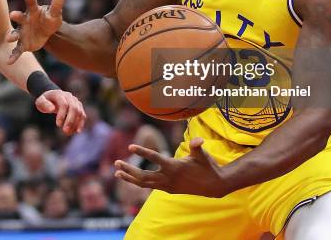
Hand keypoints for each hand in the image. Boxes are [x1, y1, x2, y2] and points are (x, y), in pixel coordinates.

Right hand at [6, 0, 65, 63]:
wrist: (46, 34)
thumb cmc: (48, 20)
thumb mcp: (55, 13)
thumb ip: (57, 3)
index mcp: (32, 11)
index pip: (31, 2)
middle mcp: (24, 21)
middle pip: (19, 17)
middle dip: (16, 16)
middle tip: (12, 14)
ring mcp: (22, 33)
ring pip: (15, 34)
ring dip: (11, 36)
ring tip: (9, 39)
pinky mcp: (22, 45)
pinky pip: (17, 50)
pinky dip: (13, 56)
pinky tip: (9, 62)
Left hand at [35, 89, 85, 134]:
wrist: (53, 97)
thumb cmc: (45, 101)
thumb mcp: (40, 101)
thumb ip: (44, 104)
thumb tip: (52, 109)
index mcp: (60, 94)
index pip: (64, 104)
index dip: (62, 115)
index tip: (58, 125)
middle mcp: (69, 97)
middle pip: (74, 108)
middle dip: (70, 120)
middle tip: (65, 131)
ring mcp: (75, 102)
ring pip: (79, 112)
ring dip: (75, 123)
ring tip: (68, 133)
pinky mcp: (79, 107)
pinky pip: (82, 115)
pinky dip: (81, 123)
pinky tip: (77, 131)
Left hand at [114, 138, 229, 197]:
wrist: (214, 186)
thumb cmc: (207, 166)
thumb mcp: (202, 155)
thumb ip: (196, 146)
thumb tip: (198, 140)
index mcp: (174, 167)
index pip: (155, 158)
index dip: (142, 151)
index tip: (130, 146)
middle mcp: (168, 178)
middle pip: (143, 176)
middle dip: (129, 169)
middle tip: (116, 163)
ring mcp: (167, 186)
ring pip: (144, 183)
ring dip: (130, 177)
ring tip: (117, 171)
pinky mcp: (168, 189)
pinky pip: (149, 186)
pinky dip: (138, 182)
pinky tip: (130, 177)